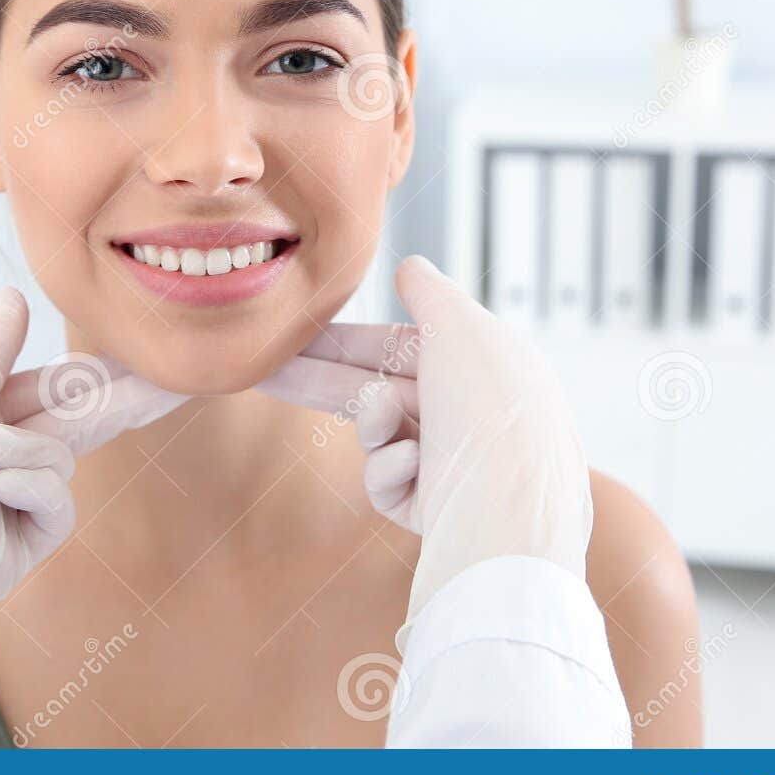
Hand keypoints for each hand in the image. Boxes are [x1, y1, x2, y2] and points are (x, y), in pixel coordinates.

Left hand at [0, 287, 186, 693]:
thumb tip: (13, 293)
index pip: (58, 387)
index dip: (103, 373)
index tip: (150, 357)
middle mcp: (0, 457)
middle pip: (79, 423)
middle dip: (124, 400)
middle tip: (180, 380)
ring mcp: (12, 505)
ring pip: (64, 459)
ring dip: (26, 448)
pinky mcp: (20, 545)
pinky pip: (58, 504)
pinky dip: (31, 486)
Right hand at [257, 255, 592, 637]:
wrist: (510, 507)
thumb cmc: (490, 406)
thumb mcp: (459, 325)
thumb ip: (428, 291)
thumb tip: (410, 264)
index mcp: (477, 366)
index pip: (398, 346)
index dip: (346, 341)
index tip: (295, 338)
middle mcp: (466, 413)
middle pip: (376, 389)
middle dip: (323, 380)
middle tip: (265, 374)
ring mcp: (450, 464)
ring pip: (377, 435)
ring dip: (373, 425)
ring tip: (383, 420)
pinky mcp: (433, 509)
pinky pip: (386, 482)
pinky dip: (391, 470)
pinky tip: (410, 466)